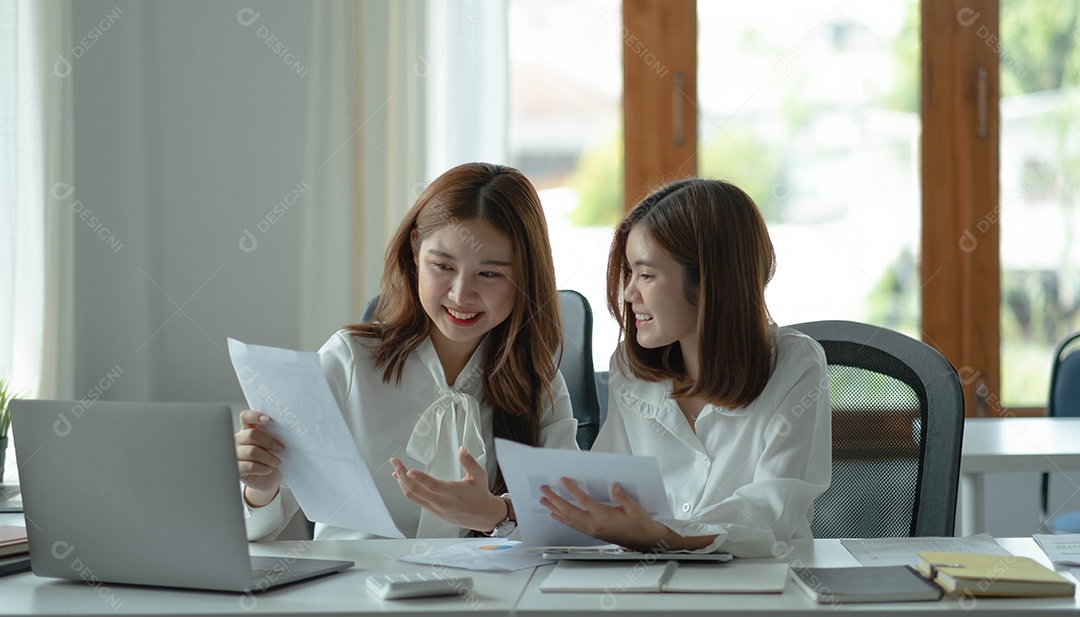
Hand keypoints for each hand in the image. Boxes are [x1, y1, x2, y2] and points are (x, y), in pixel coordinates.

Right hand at [234, 410, 284, 506]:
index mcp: (247, 430)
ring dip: (269, 457)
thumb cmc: (271, 459)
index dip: (255, 416)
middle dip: (270, 442)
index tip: (268, 419)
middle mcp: (238, 440)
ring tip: (278, 462)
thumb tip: (287, 430)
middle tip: (281, 449)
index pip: (246, 417)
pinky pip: (250, 466)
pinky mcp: (236, 469)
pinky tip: (268, 469)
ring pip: (252, 451)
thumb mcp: (273, 445)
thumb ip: (274, 435)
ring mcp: (235, 455)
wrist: (267, 480)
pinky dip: (263, 468)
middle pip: (251, 434)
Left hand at [390, 445, 506, 531]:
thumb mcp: (480, 476)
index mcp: (453, 493)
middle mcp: (441, 502)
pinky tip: (402, 480)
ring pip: (412, 496)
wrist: (482, 516)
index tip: (409, 471)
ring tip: (396, 469)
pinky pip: (415, 500)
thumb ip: (469, 462)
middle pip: (415, 491)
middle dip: (402, 475)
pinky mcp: (432, 511)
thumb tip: (462, 449)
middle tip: (395, 462)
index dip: (420, 478)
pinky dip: (406, 489)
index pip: (433, 486)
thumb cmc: (480, 495)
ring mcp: (434, 508)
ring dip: (401, 482)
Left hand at [540, 480, 670, 552]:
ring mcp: (591, 530)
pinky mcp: (591, 532)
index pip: (584, 501)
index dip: (572, 490)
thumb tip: (614, 486)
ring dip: (554, 508)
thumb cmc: (640, 524)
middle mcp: (594, 524)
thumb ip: (623, 497)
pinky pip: (572, 525)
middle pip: (569, 511)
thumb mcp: (635, 508)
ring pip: (568, 519)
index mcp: (604, 516)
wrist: (643, 540)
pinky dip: (561, 518)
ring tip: (543, 500)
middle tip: (544, 489)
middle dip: (554, 499)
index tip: (563, 480)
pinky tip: (555, 514)